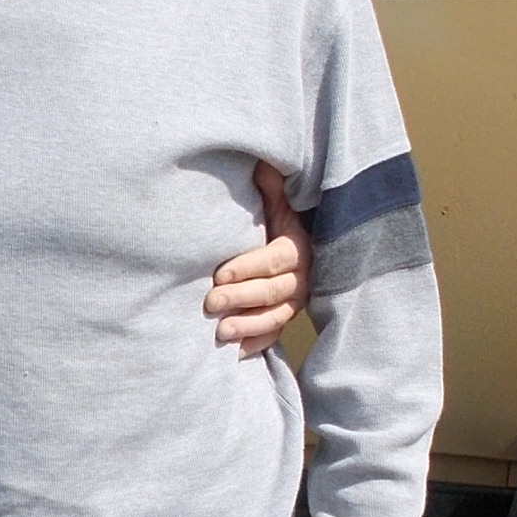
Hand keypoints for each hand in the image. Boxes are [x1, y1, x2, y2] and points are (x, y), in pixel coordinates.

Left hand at [205, 164, 308, 356]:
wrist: (306, 245)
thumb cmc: (281, 219)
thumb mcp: (280, 201)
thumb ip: (271, 187)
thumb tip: (259, 162)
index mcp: (299, 247)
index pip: (275, 260)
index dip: (248, 267)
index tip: (219, 274)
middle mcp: (303, 278)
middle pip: (273, 292)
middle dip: (241, 299)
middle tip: (210, 303)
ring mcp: (296, 302)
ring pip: (275, 317)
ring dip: (247, 326)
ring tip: (219, 333)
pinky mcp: (286, 318)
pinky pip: (274, 336)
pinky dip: (256, 345)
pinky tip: (234, 353)